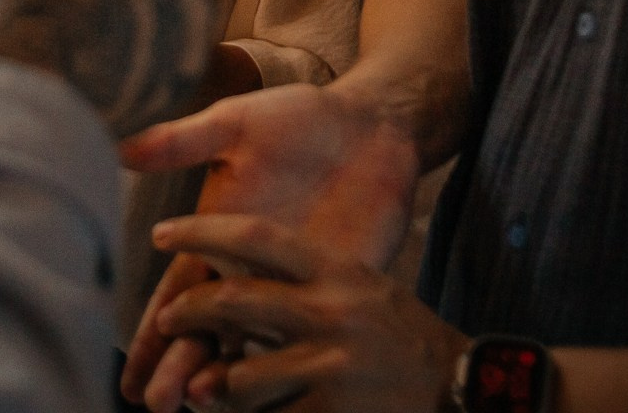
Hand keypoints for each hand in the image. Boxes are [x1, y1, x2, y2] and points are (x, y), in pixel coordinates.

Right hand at [120, 83, 420, 408]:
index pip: (175, 296)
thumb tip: (120, 146)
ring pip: (252, 346)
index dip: (151, 335)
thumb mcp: (238, 124)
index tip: (130, 376)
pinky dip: (290, 369)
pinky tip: (276, 397)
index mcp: (217, 238)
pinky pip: (308, 338)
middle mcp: (248, 271)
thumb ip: (184, 141)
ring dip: (227, 379)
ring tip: (200, 406)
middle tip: (158, 403)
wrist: (373, 125)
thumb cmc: (301, 118)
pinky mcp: (335, 290)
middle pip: (206, 332)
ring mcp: (293, 285)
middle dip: (178, 368)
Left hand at [146, 214, 464, 412]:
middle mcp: (331, 310)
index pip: (257, 236)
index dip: (202, 232)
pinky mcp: (333, 410)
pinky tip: (243, 412)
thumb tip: (227, 278)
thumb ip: (303, 279)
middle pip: (234, 302)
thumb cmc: (399, 335)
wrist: (464, 388)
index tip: (162, 233)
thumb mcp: (360, 286)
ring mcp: (332, 364)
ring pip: (240, 375)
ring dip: (214, 386)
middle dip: (187, 314)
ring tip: (203, 389)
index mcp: (337, 269)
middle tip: (166, 323)